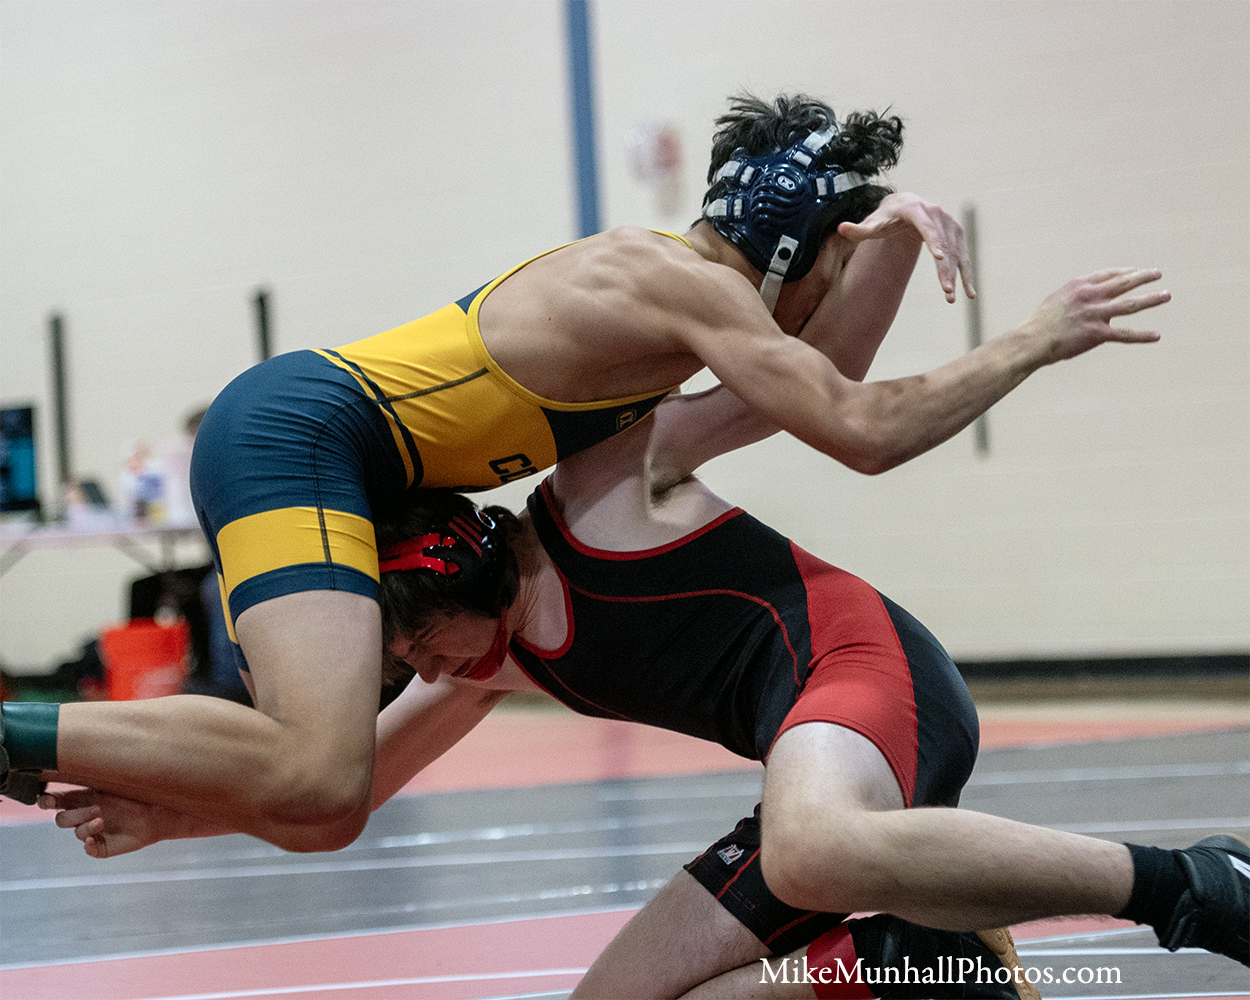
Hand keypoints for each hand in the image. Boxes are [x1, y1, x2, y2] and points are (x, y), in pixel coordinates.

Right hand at [39, 787, 166, 858]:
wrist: (158, 812)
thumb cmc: (137, 793)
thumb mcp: (115, 782)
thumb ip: (96, 775)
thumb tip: (80, 759)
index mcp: (83, 799)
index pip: (56, 802)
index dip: (47, 802)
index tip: (49, 800)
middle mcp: (84, 816)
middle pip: (63, 819)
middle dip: (75, 815)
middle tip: (97, 809)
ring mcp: (92, 832)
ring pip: (77, 833)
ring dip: (86, 827)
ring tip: (102, 821)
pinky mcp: (103, 846)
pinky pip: (89, 850)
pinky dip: (89, 846)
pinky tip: (92, 840)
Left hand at [838, 192, 974, 303]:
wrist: (905, 206)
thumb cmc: (886, 217)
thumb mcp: (872, 223)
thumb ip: (858, 229)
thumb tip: (841, 228)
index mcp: (915, 210)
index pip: (926, 226)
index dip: (933, 241)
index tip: (938, 257)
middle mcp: (936, 214)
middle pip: (944, 244)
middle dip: (945, 268)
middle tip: (945, 290)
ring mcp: (949, 224)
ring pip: (955, 252)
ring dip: (956, 275)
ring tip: (951, 297)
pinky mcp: (957, 234)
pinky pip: (963, 256)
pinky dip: (967, 274)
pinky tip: (970, 293)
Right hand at [1026, 268, 1168, 361]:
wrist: (1033, 340)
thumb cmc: (1041, 322)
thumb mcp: (1057, 299)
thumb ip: (1076, 295)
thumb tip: (1088, 296)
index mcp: (1080, 286)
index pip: (1110, 274)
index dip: (1126, 271)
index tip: (1137, 271)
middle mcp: (1091, 296)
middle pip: (1124, 283)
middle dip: (1144, 277)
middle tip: (1158, 274)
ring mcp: (1095, 314)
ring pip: (1130, 304)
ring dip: (1151, 299)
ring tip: (1166, 295)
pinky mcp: (1097, 334)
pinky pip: (1124, 334)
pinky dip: (1142, 335)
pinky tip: (1156, 335)